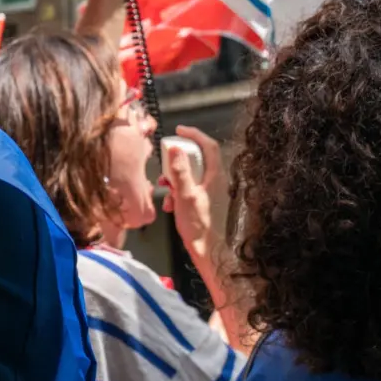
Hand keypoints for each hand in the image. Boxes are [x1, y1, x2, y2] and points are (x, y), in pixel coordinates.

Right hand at [159, 125, 227, 263]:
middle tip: (165, 165)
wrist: (206, 250)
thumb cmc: (198, 224)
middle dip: (178, 161)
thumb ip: (180, 171)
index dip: (195, 134)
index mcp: (215, 176)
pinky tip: (169, 205)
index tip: (179, 130)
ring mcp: (209, 191)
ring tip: (165, 189)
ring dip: (174, 179)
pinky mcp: (203, 201)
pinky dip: (176, 192)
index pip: (209, 146)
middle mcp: (215, 181)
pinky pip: (188, 188)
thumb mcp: (185, 195)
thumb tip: (174, 148)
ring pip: (190, 175)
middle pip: (197, 159)